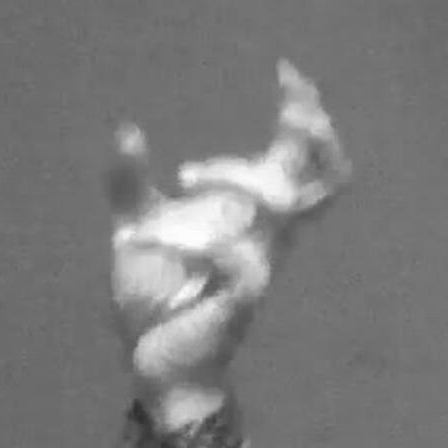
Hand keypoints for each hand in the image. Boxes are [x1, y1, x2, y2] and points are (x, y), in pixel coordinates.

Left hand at [107, 60, 349, 426]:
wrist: (155, 368)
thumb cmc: (158, 304)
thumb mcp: (136, 232)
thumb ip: (130, 185)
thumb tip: (127, 128)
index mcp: (250, 220)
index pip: (300, 162)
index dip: (308, 118)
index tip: (289, 78)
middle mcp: (266, 241)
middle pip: (319, 177)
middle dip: (310, 134)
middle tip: (287, 107)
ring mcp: (256, 270)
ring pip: (279, 208)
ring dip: (234, 177)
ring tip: (182, 173)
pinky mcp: (237, 304)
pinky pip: (239, 264)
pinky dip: (201, 245)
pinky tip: (159, 241)